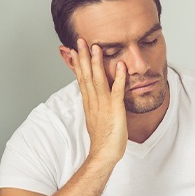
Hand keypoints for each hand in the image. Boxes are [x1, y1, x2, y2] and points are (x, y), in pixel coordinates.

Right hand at [71, 39, 127, 164]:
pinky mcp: (115, 110)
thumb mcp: (96, 119)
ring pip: (98, 79)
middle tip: (80, 41)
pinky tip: (120, 65)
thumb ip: (94, 107)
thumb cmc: (102, 140)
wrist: (104, 154)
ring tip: (96, 47)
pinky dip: (119, 77)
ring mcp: (104, 105)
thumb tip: (93, 100)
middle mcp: (93, 102)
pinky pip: (117, 91)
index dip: (78, 64)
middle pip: (86, 76)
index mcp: (89, 103)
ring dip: (97, 62)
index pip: (81, 79)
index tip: (74, 50)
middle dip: (83, 57)